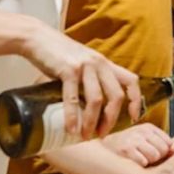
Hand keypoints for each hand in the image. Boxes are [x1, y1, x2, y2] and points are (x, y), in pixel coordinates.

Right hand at [22, 23, 140, 139]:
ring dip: (92, 122)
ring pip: (97, 99)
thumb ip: (90, 80)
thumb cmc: (58, 54)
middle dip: (111, 119)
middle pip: (116, 95)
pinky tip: (71, 128)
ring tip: (85, 136)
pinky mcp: (69, 69)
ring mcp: (85, 66)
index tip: (133, 117)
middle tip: (102, 134)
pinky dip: (73, 116)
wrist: (38, 38)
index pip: (131, 80)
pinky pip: (74, 97)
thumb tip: (91, 107)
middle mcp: (99, 64)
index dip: (135, 100)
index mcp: (105, 63)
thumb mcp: (82, 64)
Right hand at [101, 123, 172, 166]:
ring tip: (140, 160)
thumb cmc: (127, 147)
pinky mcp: (126, 150)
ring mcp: (134, 139)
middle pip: (164, 150)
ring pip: (155, 156)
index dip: (164, 152)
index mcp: (148, 128)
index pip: (169, 142)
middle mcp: (142, 131)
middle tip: (146, 158)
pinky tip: (134, 163)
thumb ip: (160, 144)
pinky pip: (144, 162)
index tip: (156, 155)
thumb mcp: (144, 141)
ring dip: (150, 163)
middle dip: (158, 158)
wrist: (103, 150)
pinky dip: (141, 166)